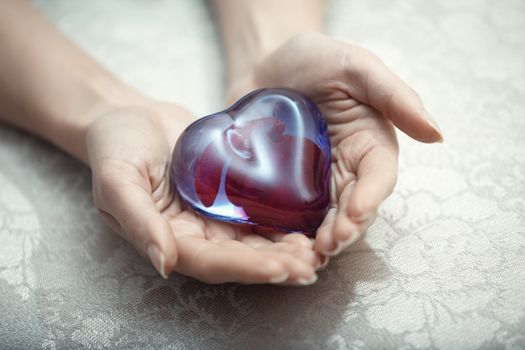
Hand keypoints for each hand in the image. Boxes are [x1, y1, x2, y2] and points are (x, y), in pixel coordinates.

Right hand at [86, 101, 322, 284]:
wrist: (130, 116)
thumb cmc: (115, 146)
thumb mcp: (116, 181)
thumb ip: (138, 221)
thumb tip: (164, 264)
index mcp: (169, 238)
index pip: (210, 263)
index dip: (245, 268)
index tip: (279, 269)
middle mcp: (196, 233)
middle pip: (240, 257)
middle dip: (275, 264)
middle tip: (310, 266)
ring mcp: (214, 215)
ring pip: (255, 239)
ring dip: (285, 248)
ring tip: (317, 249)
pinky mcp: (229, 194)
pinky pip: (258, 211)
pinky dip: (283, 219)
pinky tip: (308, 220)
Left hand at [227, 33, 442, 256]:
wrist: (265, 64)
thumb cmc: (314, 60)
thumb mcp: (356, 68)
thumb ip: (394, 96)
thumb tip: (436, 133)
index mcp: (370, 143)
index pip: (378, 178)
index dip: (369, 200)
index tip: (355, 216)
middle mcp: (347, 167)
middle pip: (352, 206)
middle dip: (344, 228)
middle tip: (329, 245)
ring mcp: (315, 180)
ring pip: (325, 217)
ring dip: (319, 238)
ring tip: (308, 253)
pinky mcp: (286, 186)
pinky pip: (293, 214)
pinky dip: (290, 232)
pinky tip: (281, 244)